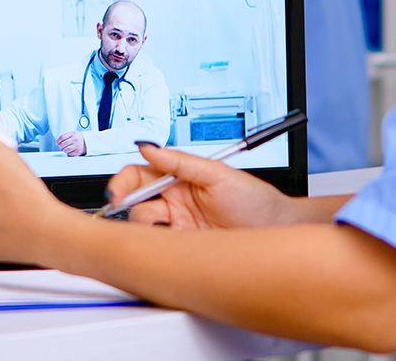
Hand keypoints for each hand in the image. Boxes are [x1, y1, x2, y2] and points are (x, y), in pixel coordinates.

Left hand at [58, 131, 86, 156]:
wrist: (88, 143)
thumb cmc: (79, 138)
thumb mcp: (74, 133)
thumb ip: (67, 136)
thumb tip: (58, 142)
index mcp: (74, 133)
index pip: (62, 137)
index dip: (58, 141)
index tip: (57, 143)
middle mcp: (75, 139)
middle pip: (62, 144)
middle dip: (60, 146)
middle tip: (61, 146)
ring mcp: (77, 146)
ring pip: (65, 150)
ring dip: (64, 150)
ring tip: (66, 148)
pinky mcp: (78, 151)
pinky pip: (69, 154)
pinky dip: (69, 153)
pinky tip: (71, 150)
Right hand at [106, 143, 300, 229]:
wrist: (276, 229)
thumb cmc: (255, 199)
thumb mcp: (218, 174)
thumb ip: (181, 162)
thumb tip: (150, 148)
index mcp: (180, 179)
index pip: (140, 176)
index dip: (124, 183)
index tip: (119, 192)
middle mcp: (175, 202)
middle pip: (135, 201)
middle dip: (125, 204)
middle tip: (126, 210)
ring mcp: (178, 226)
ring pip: (143, 226)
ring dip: (144, 225)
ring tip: (161, 225)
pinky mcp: (184, 248)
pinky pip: (160, 247)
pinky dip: (156, 245)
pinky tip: (167, 241)